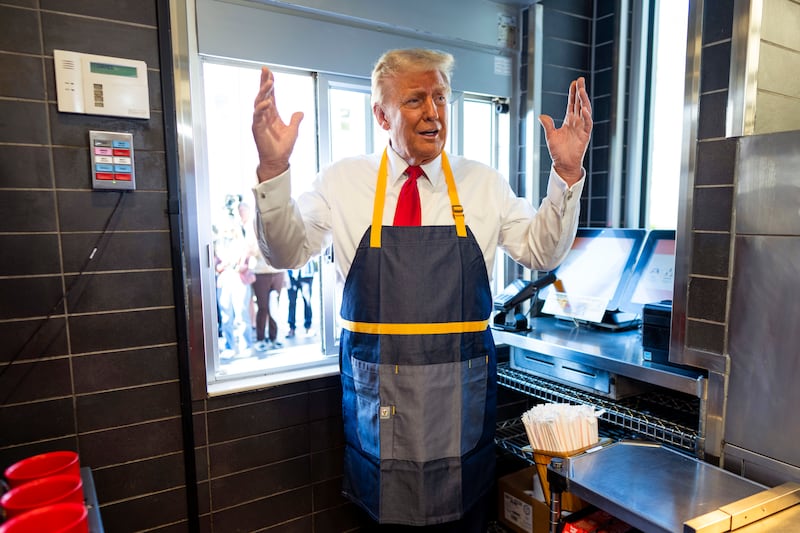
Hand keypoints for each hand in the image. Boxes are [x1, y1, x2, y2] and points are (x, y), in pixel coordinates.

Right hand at [252, 66, 304, 181]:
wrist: (277, 161)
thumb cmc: (282, 147)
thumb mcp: (293, 131)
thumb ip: (295, 120)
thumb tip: (300, 112)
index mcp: (272, 114)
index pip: (270, 95)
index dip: (270, 83)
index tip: (269, 72)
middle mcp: (264, 115)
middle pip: (262, 94)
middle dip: (263, 82)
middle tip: (265, 70)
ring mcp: (259, 121)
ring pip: (259, 102)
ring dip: (263, 92)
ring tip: (269, 82)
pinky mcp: (256, 129)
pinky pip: (257, 116)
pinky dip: (262, 108)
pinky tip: (267, 102)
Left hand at [538, 77, 592, 185]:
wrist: (563, 164)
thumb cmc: (558, 151)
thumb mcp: (550, 136)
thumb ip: (548, 125)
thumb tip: (541, 115)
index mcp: (569, 121)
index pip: (572, 104)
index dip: (573, 93)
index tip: (574, 83)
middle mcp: (577, 122)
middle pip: (580, 103)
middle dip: (580, 92)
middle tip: (581, 80)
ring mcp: (582, 128)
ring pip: (585, 111)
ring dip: (584, 101)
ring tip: (582, 90)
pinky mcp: (585, 135)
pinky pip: (587, 124)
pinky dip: (586, 116)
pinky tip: (584, 108)